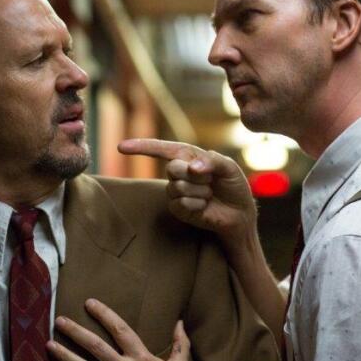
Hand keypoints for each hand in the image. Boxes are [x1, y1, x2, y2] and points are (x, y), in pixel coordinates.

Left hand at [45, 299, 191, 360]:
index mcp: (142, 358)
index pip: (120, 329)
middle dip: (75, 332)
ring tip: (49, 345)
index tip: (89, 303)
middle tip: (59, 320)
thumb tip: (181, 322)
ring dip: (65, 357)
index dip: (104, 314)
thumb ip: (180, 343)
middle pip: (96, 347)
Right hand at [118, 138, 256, 239]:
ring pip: (178, 187)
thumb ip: (212, 161)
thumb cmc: (234, 185)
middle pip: (172, 168)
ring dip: (200, 192)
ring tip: (209, 194)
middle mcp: (178, 172)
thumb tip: (191, 167)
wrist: (240, 213)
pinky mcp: (178, 209)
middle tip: (210, 181)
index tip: (121, 147)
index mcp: (187, 156)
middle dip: (195, 175)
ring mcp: (176, 191)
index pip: (161, 149)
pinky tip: (205, 206)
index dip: (141, 147)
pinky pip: (181, 203)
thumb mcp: (229, 167)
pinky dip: (197, 204)